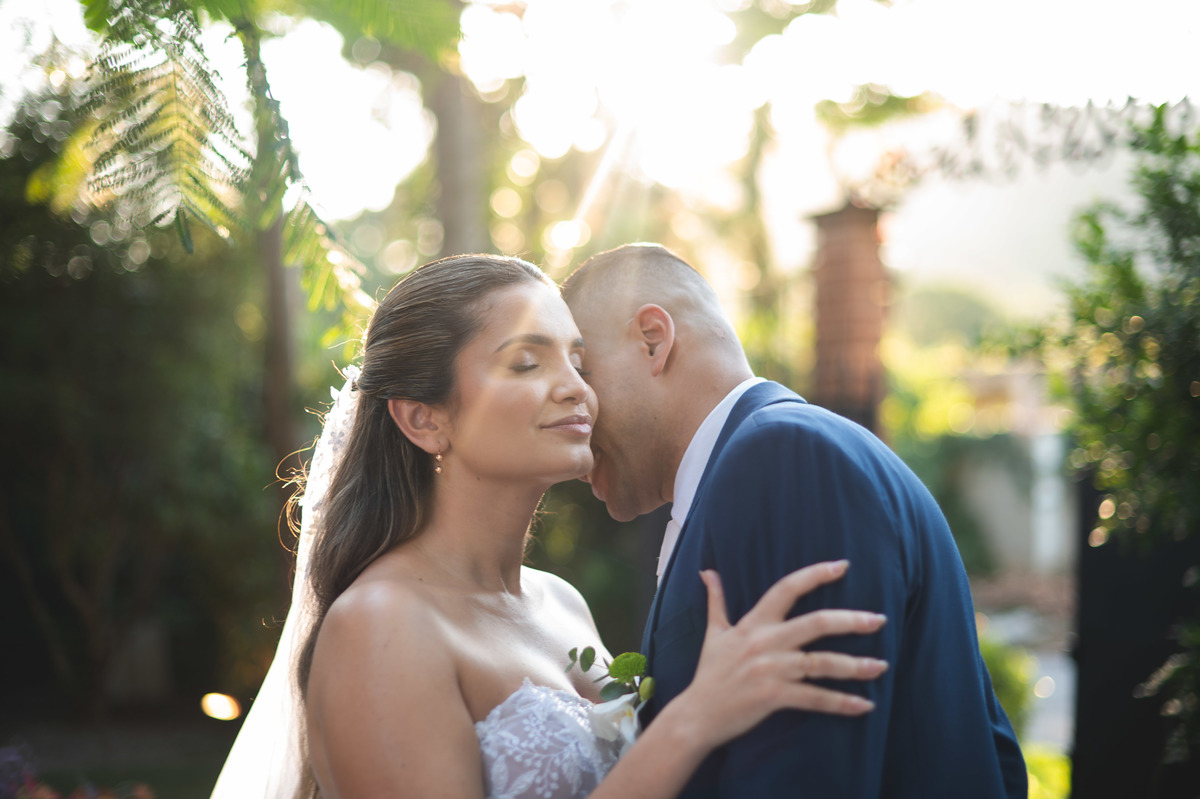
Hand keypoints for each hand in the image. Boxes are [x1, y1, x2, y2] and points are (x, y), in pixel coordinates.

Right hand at [673, 560, 887, 749]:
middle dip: (850, 620)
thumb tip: (707, 572)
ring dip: (854, 665)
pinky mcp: (773, 697)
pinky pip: (815, 698)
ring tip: (881, 665)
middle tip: (879, 620)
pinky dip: (841, 703)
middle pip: (815, 623)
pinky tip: (864, 704)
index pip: (786, 589)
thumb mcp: (714, 632)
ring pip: (821, 663)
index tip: (842, 566)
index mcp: (753, 623)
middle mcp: (765, 642)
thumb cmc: (710, 673)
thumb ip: (716, 600)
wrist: (697, 715)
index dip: (814, 575)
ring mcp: (771, 670)